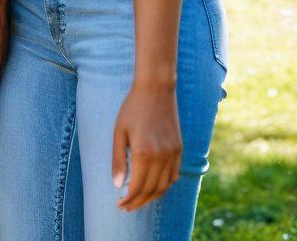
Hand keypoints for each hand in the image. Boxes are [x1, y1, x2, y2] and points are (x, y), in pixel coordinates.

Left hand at [112, 82, 180, 211]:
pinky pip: (174, 176)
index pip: (138, 187)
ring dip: (152, 197)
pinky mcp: (179, 150)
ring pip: (165, 186)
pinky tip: (154, 187)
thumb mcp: (119, 131)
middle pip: (152, 190)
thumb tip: (117, 185)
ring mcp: (173, 154)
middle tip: (127, 208)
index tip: (120, 205)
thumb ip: (118, 159)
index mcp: (144, 153)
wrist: (155, 90)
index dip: (129, 199)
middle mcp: (161, 157)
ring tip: (139, 200)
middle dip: (139, 202)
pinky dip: (164, 186)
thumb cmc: (132, 108)